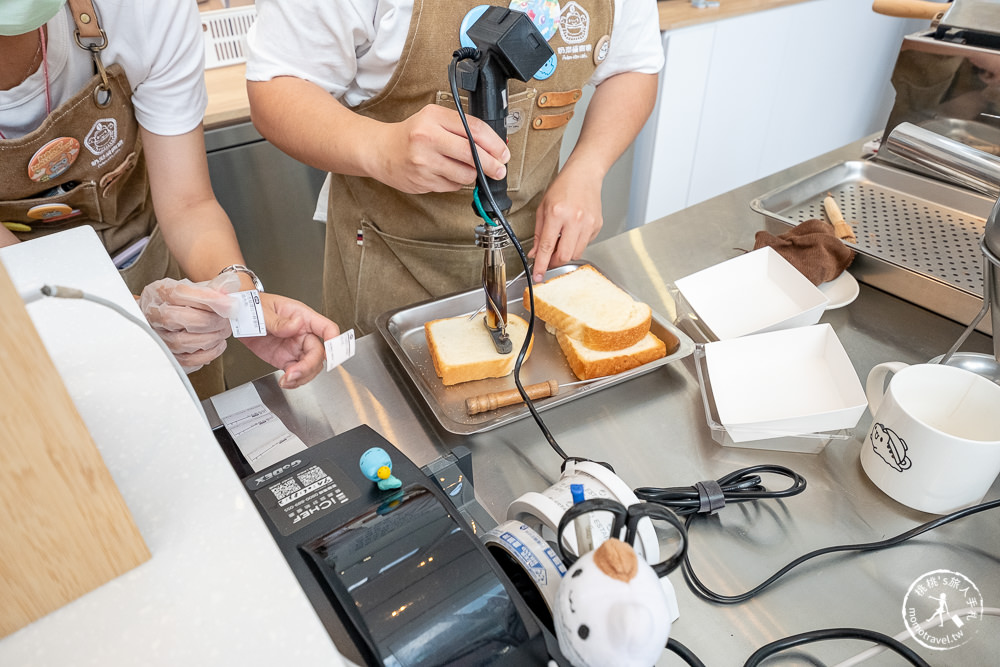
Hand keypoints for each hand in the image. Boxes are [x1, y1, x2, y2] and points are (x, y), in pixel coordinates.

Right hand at [139, 273, 239, 371]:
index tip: (230, 304)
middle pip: (183, 319)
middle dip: (213, 321)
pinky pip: (188, 360)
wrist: (162, 315)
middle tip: (227, 319)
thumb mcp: (195, 286)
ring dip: (212, 338)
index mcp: (161, 292)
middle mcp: (155, 315)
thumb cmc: (180, 301)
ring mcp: (158, 337)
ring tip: (223, 330)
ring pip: (184, 342)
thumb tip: (229, 290)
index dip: (209, 300)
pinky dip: (208, 354)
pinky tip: (217, 344)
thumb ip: (213, 287)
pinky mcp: (168, 355)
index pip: (181, 293)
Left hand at [239, 293, 340, 388]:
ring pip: (311, 366)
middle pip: (319, 353)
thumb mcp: (263, 310)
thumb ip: (279, 321)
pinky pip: (296, 373)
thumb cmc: (254, 305)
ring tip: (287, 380)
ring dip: (302, 377)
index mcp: (302, 317)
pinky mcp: (285, 359)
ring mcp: (295, 347)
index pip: (327, 328)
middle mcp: (303, 333)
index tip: (331, 354)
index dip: (334, 342)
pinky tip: (286, 382)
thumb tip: (296, 325)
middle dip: (309, 366)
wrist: (239, 315)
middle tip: (293, 373)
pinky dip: (293, 381)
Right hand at [371, 104, 509, 193]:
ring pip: (464, 174)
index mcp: (433, 117)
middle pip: (471, 154)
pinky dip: (456, 181)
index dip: (494, 143)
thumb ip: (461, 128)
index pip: (474, 129)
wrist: (381, 151)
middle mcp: (427, 138)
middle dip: (491, 164)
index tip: (503, 152)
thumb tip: (494, 145)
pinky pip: (452, 185)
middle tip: (499, 169)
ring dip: (472, 174)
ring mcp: (424, 162)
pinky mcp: (422, 181)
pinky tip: (447, 172)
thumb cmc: (411, 134)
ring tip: (466, 168)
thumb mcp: (434, 119)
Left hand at [528, 163, 603, 282]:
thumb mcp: (543, 208)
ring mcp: (588, 223)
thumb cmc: (563, 187)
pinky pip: (585, 244)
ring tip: (562, 239)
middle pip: (565, 255)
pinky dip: (577, 243)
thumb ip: (539, 234)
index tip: (538, 275)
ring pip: (576, 253)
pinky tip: (574, 230)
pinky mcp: (597, 225)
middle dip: (555, 261)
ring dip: (566, 252)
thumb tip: (535, 253)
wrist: (584, 174)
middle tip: (549, 257)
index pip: (547, 247)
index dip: (541, 264)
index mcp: (557, 213)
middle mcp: (575, 219)